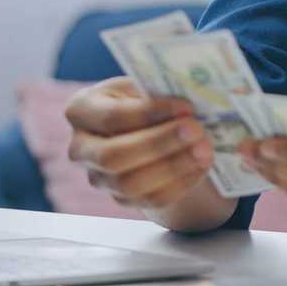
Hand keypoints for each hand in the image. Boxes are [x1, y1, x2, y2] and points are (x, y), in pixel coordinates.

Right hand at [65, 76, 214, 210]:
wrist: (152, 129)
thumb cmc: (147, 99)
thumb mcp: (146, 86)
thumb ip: (159, 91)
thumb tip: (187, 101)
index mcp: (82, 110)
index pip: (111, 116)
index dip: (150, 113)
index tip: (186, 106)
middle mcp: (81, 148)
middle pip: (113, 156)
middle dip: (159, 143)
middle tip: (196, 130)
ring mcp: (99, 178)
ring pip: (130, 184)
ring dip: (174, 167)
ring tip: (205, 149)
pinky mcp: (122, 199)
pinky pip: (152, 198)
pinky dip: (181, 182)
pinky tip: (202, 165)